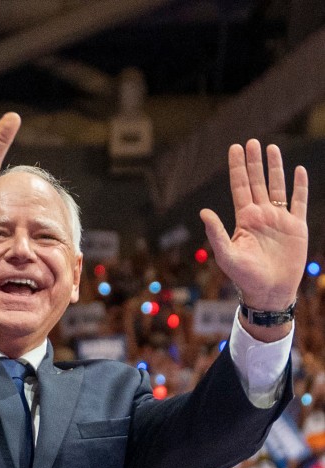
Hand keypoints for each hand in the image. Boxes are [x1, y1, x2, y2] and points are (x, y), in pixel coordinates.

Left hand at [200, 140, 307, 330]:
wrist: (269, 291)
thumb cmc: (244, 276)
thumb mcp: (226, 254)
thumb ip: (216, 233)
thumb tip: (203, 212)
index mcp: (244, 219)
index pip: (240, 187)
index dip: (237, 168)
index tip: (235, 148)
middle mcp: (261, 215)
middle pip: (257, 182)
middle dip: (254, 162)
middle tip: (252, 141)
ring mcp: (279, 219)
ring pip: (277, 187)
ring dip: (275, 168)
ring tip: (272, 149)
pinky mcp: (297, 227)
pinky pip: (299, 202)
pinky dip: (299, 187)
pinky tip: (299, 171)